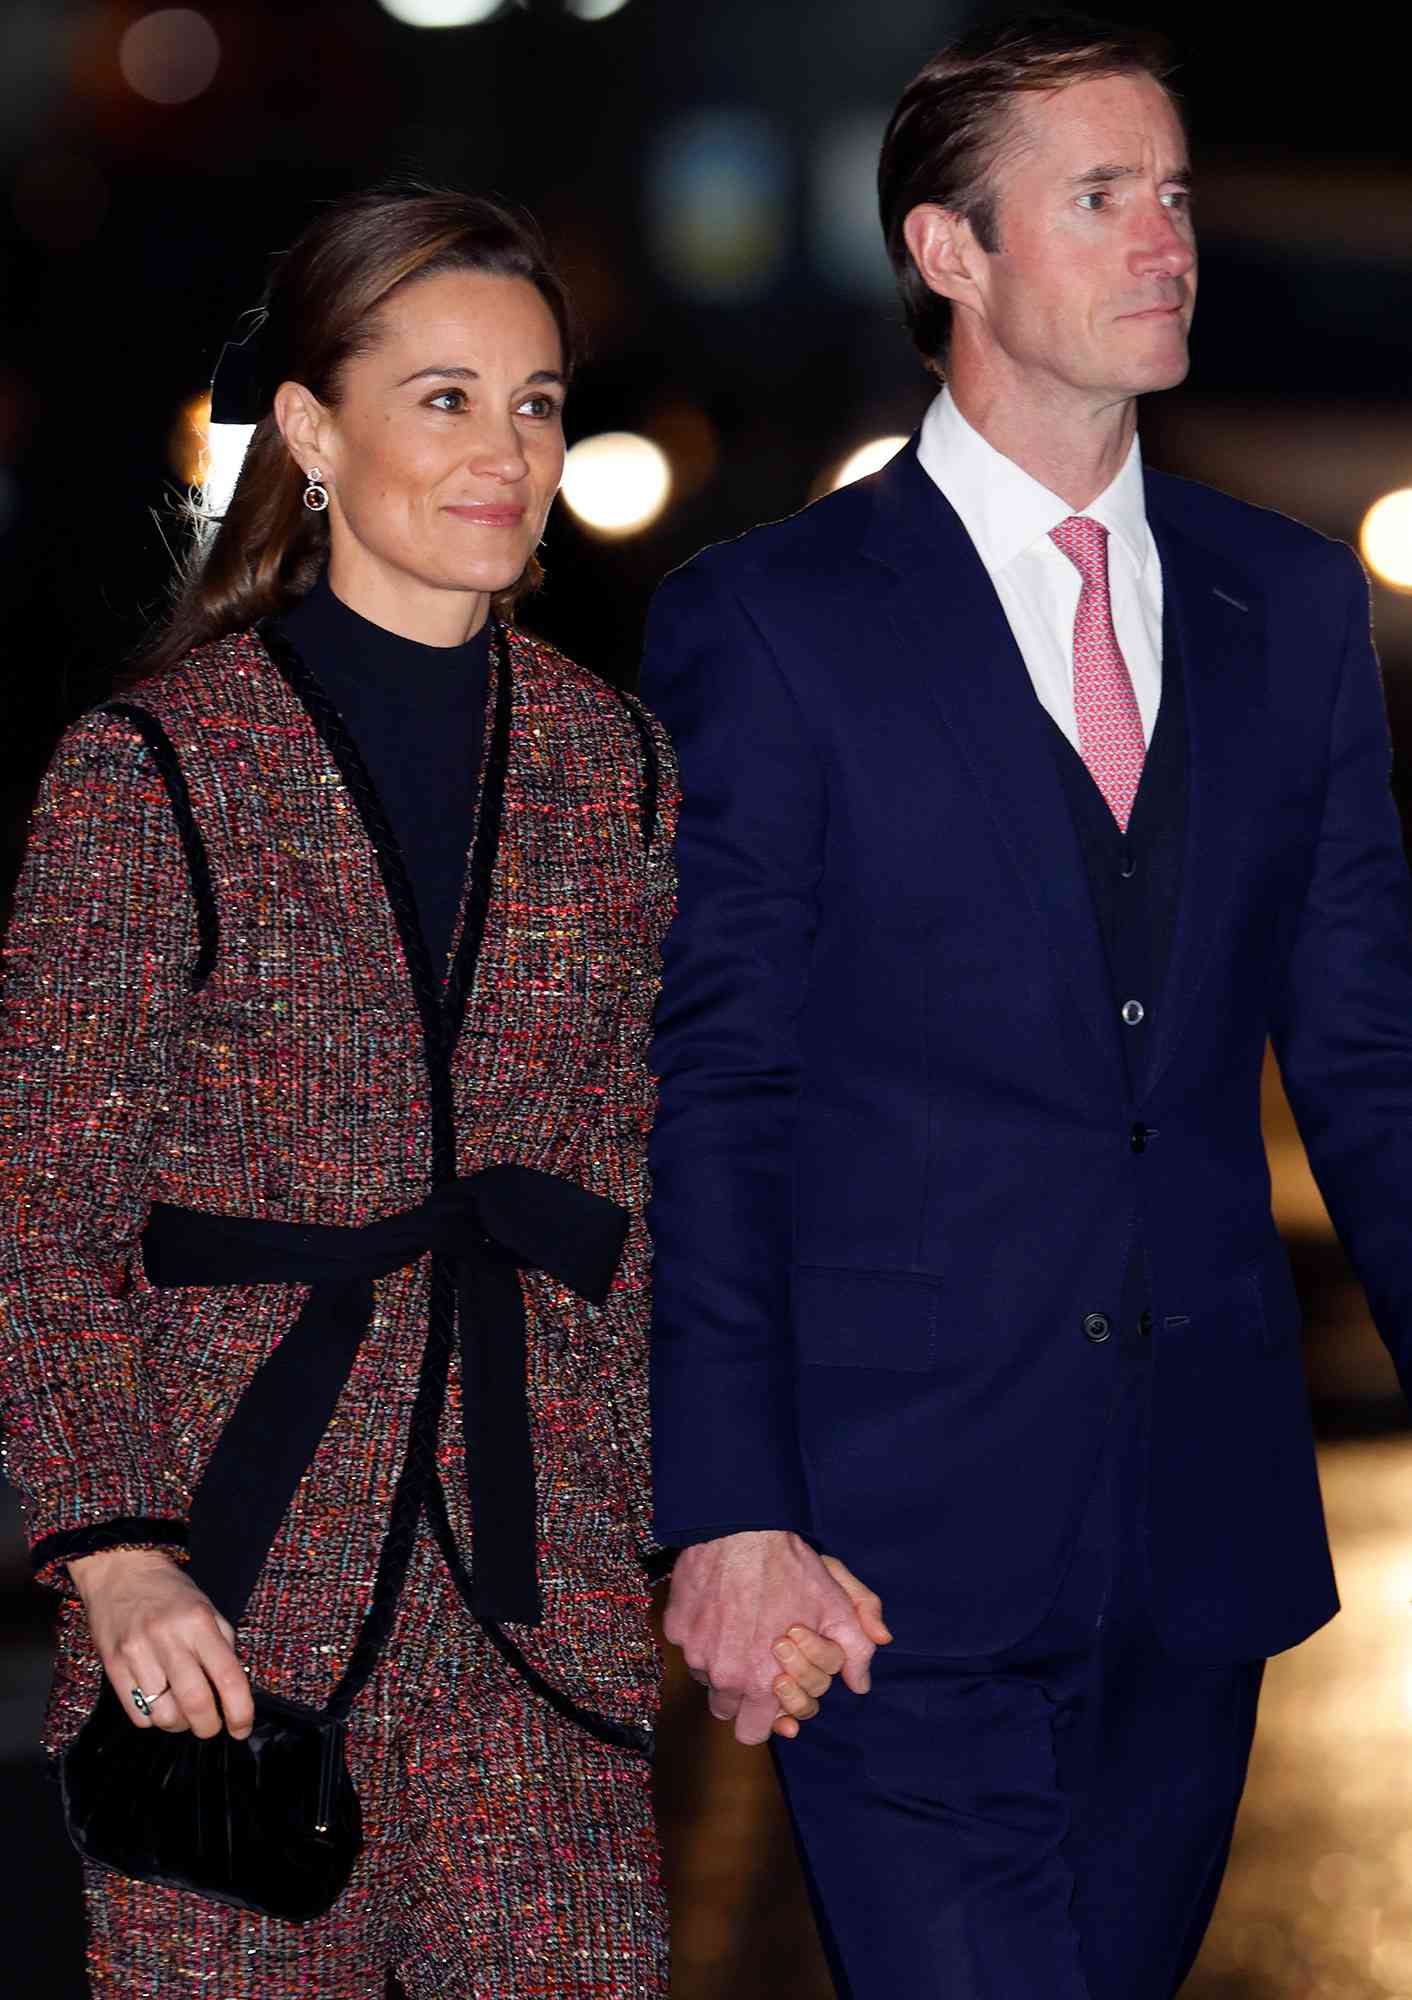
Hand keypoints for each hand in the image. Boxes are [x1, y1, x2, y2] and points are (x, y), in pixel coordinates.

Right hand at [68, 1548, 252, 1739]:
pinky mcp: (113, 1667)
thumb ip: (223, 1645)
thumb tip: (234, 1689)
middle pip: (196, 1704)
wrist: (121, 1571)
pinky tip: (158, 1702)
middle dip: (209, 1727)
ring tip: (183, 1711)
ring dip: (180, 1724)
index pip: (229, 1677)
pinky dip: (154, 1719)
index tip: (242, 1728)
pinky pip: (138, 1715)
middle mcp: (168, 1638)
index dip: (240, 1711)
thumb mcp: (207, 1608)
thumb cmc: (169, 1592)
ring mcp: (137, 1654)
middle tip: (212, 1726)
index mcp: (199, 1622)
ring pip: (165, 1716)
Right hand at [664, 1529, 880, 1745]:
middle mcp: (722, 1675)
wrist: (742, 1528)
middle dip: (741, 1694)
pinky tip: (720, 1607)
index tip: (770, 1690)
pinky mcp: (675, 1627)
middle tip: (756, 1659)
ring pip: (706, 1676)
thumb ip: (854, 1652)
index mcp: (761, 1682)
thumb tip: (860, 1684)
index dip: (764, 1717)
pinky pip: (687, 1645)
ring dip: (720, 1664)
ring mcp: (694, 1651)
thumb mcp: (836, 1607)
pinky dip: (701, 1635)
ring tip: (740, 1628)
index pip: (752, 1733)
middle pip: (726, 1709)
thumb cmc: (791, 1569)